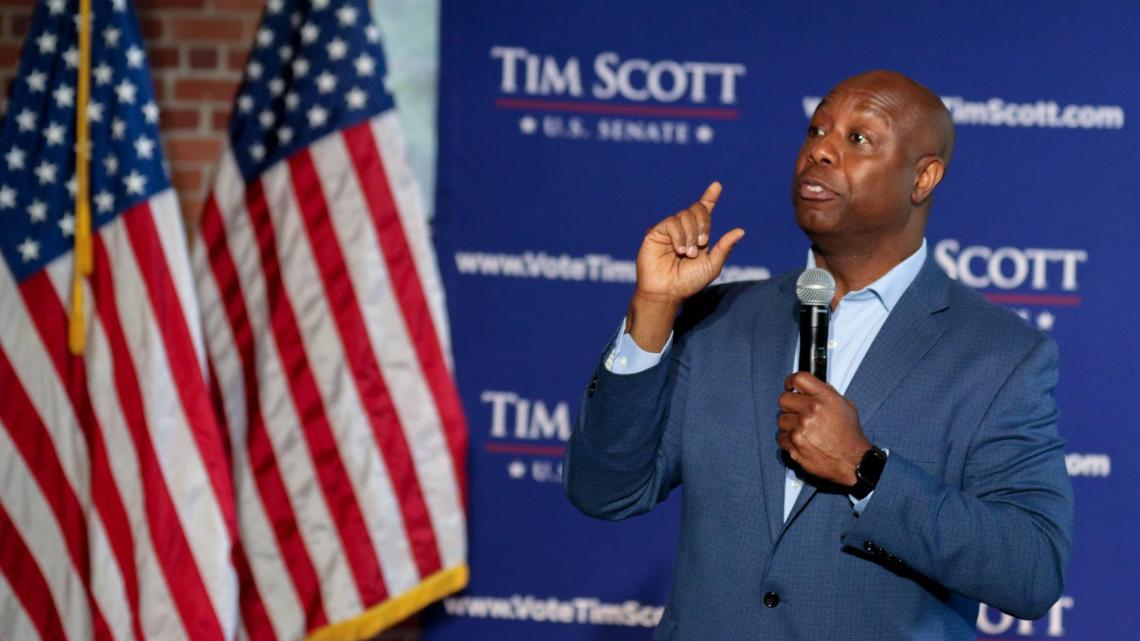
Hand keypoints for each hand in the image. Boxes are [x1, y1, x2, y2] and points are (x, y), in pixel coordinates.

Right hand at [634, 181, 745, 305]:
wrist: (667, 292)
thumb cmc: (689, 282)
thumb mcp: (712, 265)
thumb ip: (724, 248)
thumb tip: (741, 230)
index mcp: (698, 235)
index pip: (704, 211)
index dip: (710, 197)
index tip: (717, 186)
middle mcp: (684, 229)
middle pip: (696, 210)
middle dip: (703, 225)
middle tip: (701, 244)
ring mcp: (669, 230)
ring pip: (684, 215)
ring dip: (690, 234)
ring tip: (688, 254)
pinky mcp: (656, 232)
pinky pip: (672, 223)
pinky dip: (679, 236)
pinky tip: (679, 250)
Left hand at [776, 372, 869, 485]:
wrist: (852, 461)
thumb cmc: (850, 436)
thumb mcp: (845, 406)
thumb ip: (826, 393)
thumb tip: (811, 388)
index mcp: (824, 398)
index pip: (799, 379)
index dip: (791, 382)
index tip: (790, 386)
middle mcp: (812, 411)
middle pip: (784, 399)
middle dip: (790, 406)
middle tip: (797, 412)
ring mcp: (801, 428)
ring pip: (781, 420)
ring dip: (789, 424)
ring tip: (803, 430)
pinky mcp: (795, 445)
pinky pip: (781, 437)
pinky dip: (788, 440)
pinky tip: (801, 441)